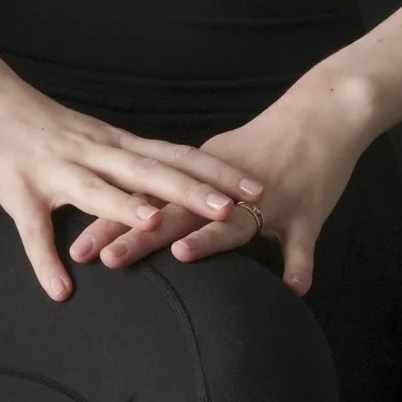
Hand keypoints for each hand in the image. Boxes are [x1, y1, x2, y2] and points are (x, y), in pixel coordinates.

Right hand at [0, 65, 267, 303]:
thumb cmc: (37, 121)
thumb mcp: (90, 138)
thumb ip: (122, 162)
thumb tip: (161, 190)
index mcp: (112, 142)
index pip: (174, 154)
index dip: (217, 171)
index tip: (256, 184)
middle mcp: (92, 151)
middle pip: (152, 170)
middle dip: (195, 189)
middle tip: (237, 205)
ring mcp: (55, 170)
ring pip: (98, 189)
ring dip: (129, 208)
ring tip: (160, 228)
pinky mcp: (19, 190)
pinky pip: (33, 231)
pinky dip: (45, 260)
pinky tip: (61, 290)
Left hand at [67, 70, 373, 295]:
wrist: (326, 111)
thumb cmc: (271, 142)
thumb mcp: (223, 161)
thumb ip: (189, 192)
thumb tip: (149, 221)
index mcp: (200, 172)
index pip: (147, 199)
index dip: (112, 221)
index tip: (76, 248)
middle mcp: (226, 186)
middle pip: (176, 211)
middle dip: (139, 234)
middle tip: (103, 259)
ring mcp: (269, 196)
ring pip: (234, 221)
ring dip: (209, 238)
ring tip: (181, 256)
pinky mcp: (307, 208)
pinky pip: (303, 243)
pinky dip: (299, 264)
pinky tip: (293, 290)